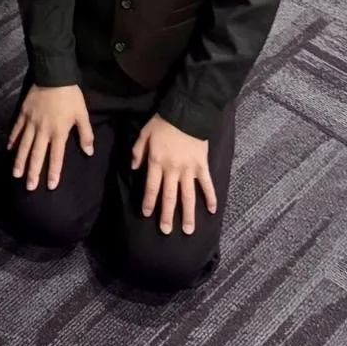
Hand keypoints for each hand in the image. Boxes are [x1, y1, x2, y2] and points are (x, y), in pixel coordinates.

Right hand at [8, 84, 94, 190]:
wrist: (53, 75)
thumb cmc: (70, 96)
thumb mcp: (82, 114)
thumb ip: (85, 134)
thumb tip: (89, 152)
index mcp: (58, 132)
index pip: (56, 157)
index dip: (54, 172)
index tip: (50, 186)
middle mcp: (43, 130)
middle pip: (37, 155)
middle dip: (33, 172)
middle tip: (29, 188)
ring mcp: (31, 122)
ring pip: (24, 145)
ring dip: (20, 161)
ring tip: (16, 174)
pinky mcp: (23, 113)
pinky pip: (16, 129)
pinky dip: (13, 139)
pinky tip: (9, 149)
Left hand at [131, 113, 216, 234]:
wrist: (187, 113)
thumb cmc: (163, 122)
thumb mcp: (144, 133)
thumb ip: (137, 151)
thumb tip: (133, 168)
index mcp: (156, 161)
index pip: (151, 187)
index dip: (149, 201)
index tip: (147, 214)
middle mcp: (172, 169)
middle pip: (169, 196)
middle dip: (167, 215)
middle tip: (166, 232)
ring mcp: (189, 169)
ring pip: (188, 196)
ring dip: (188, 214)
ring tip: (188, 230)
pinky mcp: (202, 166)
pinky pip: (207, 184)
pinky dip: (210, 197)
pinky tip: (213, 211)